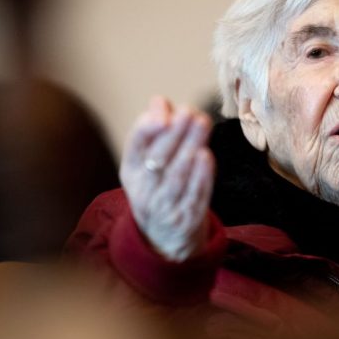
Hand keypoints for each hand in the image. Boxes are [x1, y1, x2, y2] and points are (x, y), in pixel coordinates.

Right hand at [120, 97, 214, 261]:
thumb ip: (156, 127)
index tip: (162, 116)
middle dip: (174, 134)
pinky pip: (194, 196)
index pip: (133, 148)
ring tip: (201, 125)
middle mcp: (143, 190)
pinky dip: (200, 177)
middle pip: (158, 160)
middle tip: (190, 111)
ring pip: (177, 176)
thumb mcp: (148, 160)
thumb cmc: (159, 184)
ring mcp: (164, 207)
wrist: (164, 237)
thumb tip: (159, 101)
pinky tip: (206, 156)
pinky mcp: (185, 219)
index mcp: (132, 171)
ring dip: (189, 148)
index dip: (145, 131)